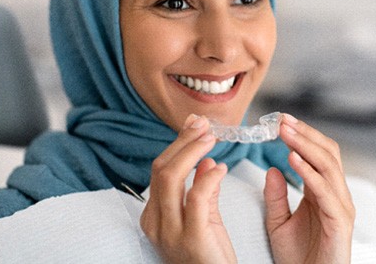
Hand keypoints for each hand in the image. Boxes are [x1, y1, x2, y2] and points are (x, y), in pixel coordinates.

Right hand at [140, 114, 236, 263]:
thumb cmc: (210, 253)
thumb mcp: (203, 217)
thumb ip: (202, 189)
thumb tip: (205, 160)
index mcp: (154, 215)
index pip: (160, 170)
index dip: (178, 144)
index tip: (195, 124)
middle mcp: (156, 221)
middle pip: (162, 169)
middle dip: (183, 141)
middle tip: (203, 125)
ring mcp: (170, 231)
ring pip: (171, 177)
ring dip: (192, 151)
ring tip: (211, 137)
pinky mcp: (192, 237)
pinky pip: (196, 198)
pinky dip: (208, 177)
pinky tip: (221, 168)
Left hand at [264, 114, 354, 263]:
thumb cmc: (297, 258)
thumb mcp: (278, 223)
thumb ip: (275, 196)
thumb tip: (272, 169)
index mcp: (322, 192)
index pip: (318, 154)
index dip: (302, 135)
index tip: (280, 121)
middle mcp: (336, 195)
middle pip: (327, 153)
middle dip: (305, 133)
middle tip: (282, 120)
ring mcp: (341, 207)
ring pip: (328, 165)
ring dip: (305, 145)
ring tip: (285, 132)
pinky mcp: (340, 222)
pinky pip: (325, 191)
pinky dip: (309, 172)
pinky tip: (292, 158)